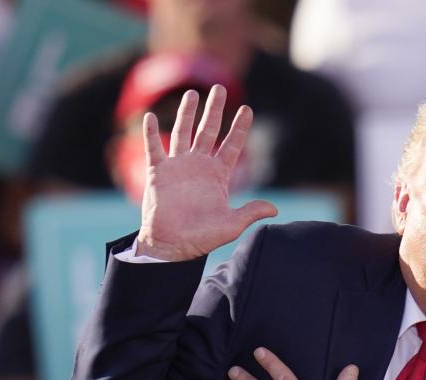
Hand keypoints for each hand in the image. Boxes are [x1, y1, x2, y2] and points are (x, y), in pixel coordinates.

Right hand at [136, 85, 276, 260]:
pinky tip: (150, 116)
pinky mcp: (158, 172)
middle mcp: (199, 166)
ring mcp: (178, 167)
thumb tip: (275, 209)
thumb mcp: (232, 225)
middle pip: (208, 131)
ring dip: (187, 113)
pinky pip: (153, 148)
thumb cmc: (202, 238)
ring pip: (182, 132)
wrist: (172, 246)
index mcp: (218, 175)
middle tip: (220, 88)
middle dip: (214, 110)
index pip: (231, 146)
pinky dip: (150, 133)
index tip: (247, 109)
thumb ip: (251, 212)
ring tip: (192, 93)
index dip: (239, 128)